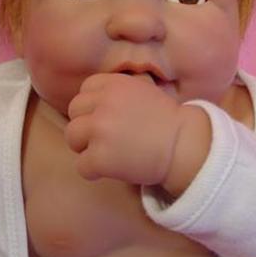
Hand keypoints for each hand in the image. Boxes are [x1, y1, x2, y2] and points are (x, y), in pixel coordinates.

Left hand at [64, 73, 183, 184]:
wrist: (183, 146)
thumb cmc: (167, 121)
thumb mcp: (143, 91)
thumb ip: (118, 91)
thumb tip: (94, 100)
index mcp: (114, 84)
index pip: (84, 90)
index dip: (92, 105)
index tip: (105, 117)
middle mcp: (104, 103)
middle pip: (74, 111)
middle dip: (86, 124)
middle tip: (104, 138)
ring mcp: (100, 130)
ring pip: (72, 137)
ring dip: (85, 147)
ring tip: (106, 153)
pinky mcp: (99, 157)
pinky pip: (81, 166)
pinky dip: (94, 171)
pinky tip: (112, 170)